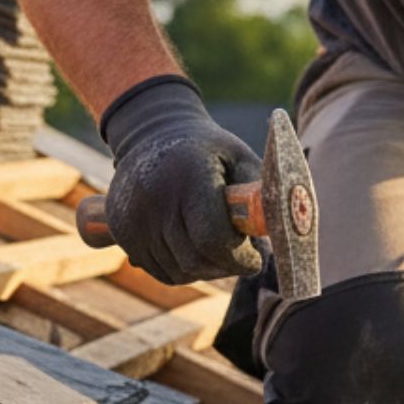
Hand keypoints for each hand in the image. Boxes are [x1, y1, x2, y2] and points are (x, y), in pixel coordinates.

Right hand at [101, 75, 264, 284]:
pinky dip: (182, 270)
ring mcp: (132, 216)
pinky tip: (194, 251)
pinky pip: (159, 270)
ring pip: (178, 271)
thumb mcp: (239, 157)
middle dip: (226, 267)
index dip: (239, 259)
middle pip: (196, 260)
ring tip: (219, 252)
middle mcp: (154, 198)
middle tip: (241, 259)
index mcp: (189, 177)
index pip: (213, 239)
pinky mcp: (121, 229)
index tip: (255, 260)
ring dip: (205, 271)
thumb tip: (282, 230)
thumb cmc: (207, 149)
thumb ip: (260, 192)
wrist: (150, 132)